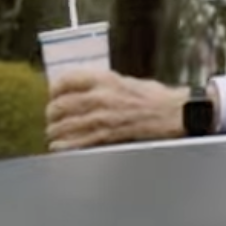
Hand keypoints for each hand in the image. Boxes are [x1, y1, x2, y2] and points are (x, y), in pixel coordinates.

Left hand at [45, 67, 187, 149]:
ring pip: (64, 125)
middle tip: (52, 119)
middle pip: (59, 105)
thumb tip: (80, 91)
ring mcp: (103, 117)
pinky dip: (64, 146)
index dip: (54, 89)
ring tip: (54, 134)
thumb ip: (102, 85)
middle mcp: (100, 96)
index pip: (66, 80)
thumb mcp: (126, 81)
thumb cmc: (154, 97)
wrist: (174, 113)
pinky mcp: (107, 136)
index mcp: (105, 79)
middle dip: (52, 114)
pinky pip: (76, 142)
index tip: (53, 95)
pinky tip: (59, 147)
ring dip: (55, 131)